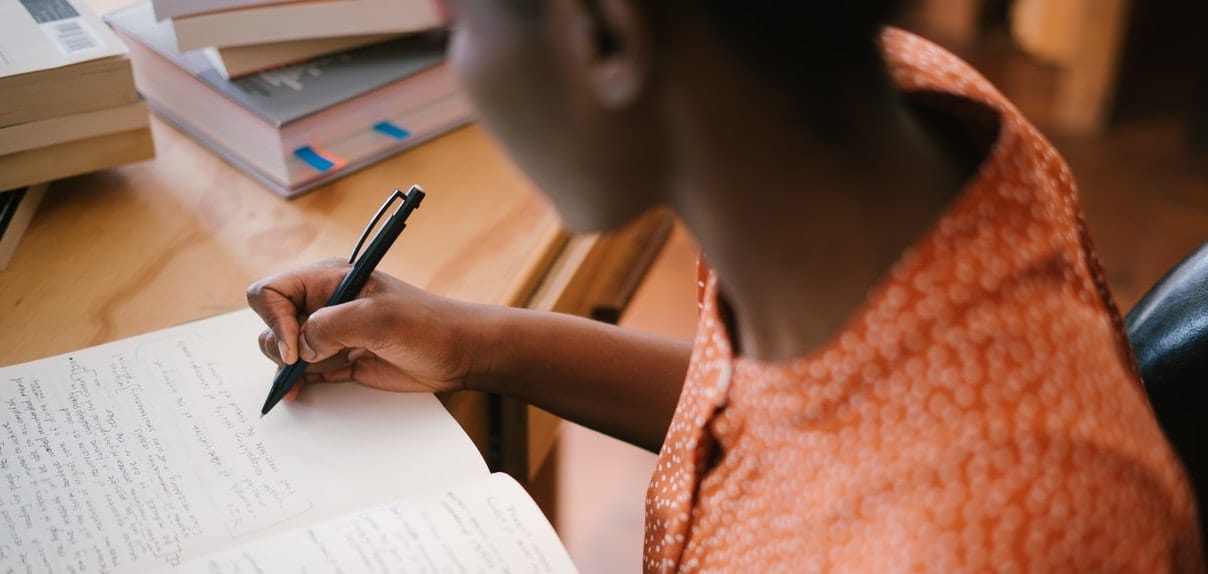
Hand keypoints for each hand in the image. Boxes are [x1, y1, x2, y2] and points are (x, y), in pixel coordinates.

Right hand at [246, 258, 489, 397]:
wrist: (460, 353)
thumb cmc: (428, 326)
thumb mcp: (378, 318)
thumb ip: (330, 327)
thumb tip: (298, 346)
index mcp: (329, 280)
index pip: (272, 292)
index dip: (274, 319)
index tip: (295, 345)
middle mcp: (325, 304)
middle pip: (273, 322)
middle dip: (278, 346)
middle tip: (301, 363)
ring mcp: (332, 333)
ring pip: (285, 349)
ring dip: (286, 368)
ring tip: (298, 384)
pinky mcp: (342, 360)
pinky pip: (306, 370)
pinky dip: (297, 382)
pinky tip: (299, 392)